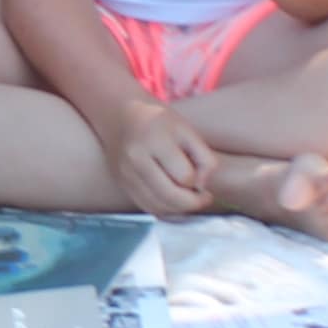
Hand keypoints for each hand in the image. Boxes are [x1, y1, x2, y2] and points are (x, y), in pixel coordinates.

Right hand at [110, 102, 218, 217]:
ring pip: (158, 206)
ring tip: (190, 198)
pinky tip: (174, 201)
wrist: (123, 118)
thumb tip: (202, 188)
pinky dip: (165, 209)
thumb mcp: (188, 131)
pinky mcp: (122, 185)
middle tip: (204, 198)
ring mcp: (126, 175)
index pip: (185, 176)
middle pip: (169, 196)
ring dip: (179, 209)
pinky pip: (147, 207)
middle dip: (193, 202)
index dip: (200, 180)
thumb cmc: (160, 122)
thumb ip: (205, 158)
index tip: (203, 175)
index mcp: (154, 141)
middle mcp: (135, 160)